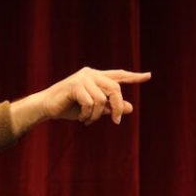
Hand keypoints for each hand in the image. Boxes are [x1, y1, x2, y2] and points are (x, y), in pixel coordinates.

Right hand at [13, 68, 151, 130]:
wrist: (46, 107)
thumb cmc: (69, 107)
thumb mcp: (93, 109)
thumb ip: (111, 107)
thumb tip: (130, 108)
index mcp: (96, 77)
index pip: (119, 76)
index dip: (134, 77)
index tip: (148, 76)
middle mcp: (91, 74)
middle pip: (115, 89)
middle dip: (117, 107)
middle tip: (116, 122)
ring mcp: (83, 78)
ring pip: (102, 99)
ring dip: (97, 115)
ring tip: (88, 120)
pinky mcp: (75, 85)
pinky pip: (90, 103)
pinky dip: (88, 114)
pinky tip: (81, 118)